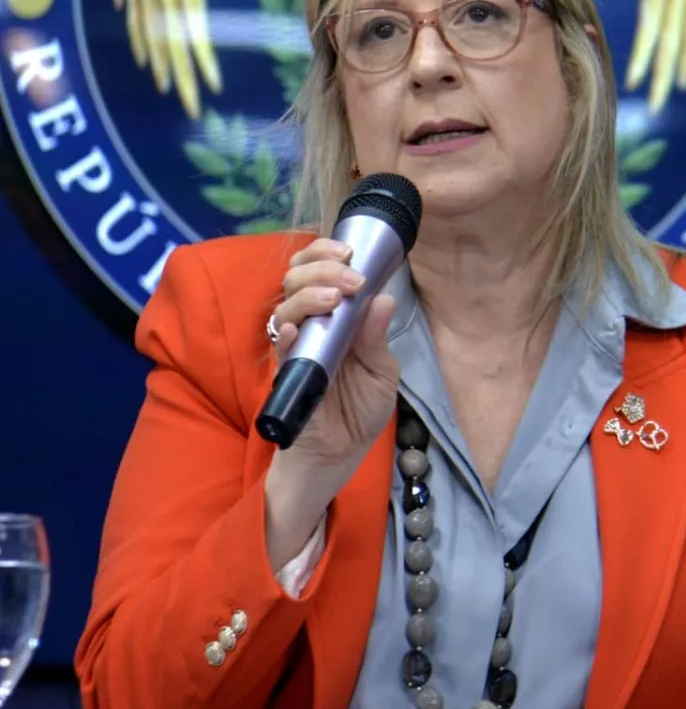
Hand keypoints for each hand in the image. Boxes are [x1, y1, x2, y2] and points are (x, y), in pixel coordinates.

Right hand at [262, 238, 400, 572]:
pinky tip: (296, 326)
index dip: (326, 251)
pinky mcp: (287, 373)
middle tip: (349, 277)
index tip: (349, 251)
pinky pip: (279, 347)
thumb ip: (376, 338)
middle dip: (322, 267)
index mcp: (335, 316)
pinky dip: (286, 332)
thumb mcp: (382, 374)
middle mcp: (311, 324)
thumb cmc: (359, 411)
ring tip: (333, 298)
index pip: (320, 269)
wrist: (339, 458)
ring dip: (308, 293)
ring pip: (286, 304)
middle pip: (298, 277)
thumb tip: (383, 298)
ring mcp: (296, 347)